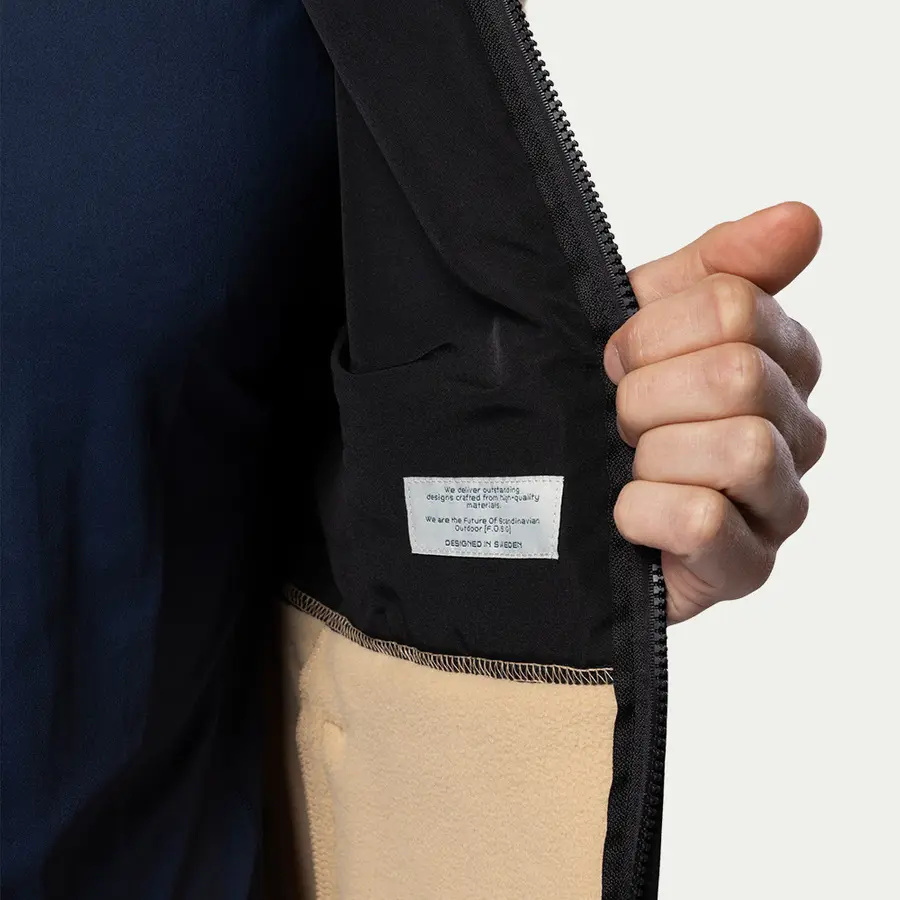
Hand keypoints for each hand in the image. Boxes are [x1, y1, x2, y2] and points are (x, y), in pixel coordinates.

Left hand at [607, 202, 825, 622]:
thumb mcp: (643, 320)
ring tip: (630, 466)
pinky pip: (708, 522)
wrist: (556, 497)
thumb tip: (800, 218)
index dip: (651, 331)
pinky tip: (627, 512)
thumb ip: (715, 268)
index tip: (616, 358)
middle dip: (647, 394)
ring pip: (742, 448)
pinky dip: (647, 512)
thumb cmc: (603, 404)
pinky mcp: (747, 567)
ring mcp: (779, 502)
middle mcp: (795, 428)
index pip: (736, 306)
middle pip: (738, 375)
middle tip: (619, 419)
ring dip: (654, 454)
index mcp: (778, 358)